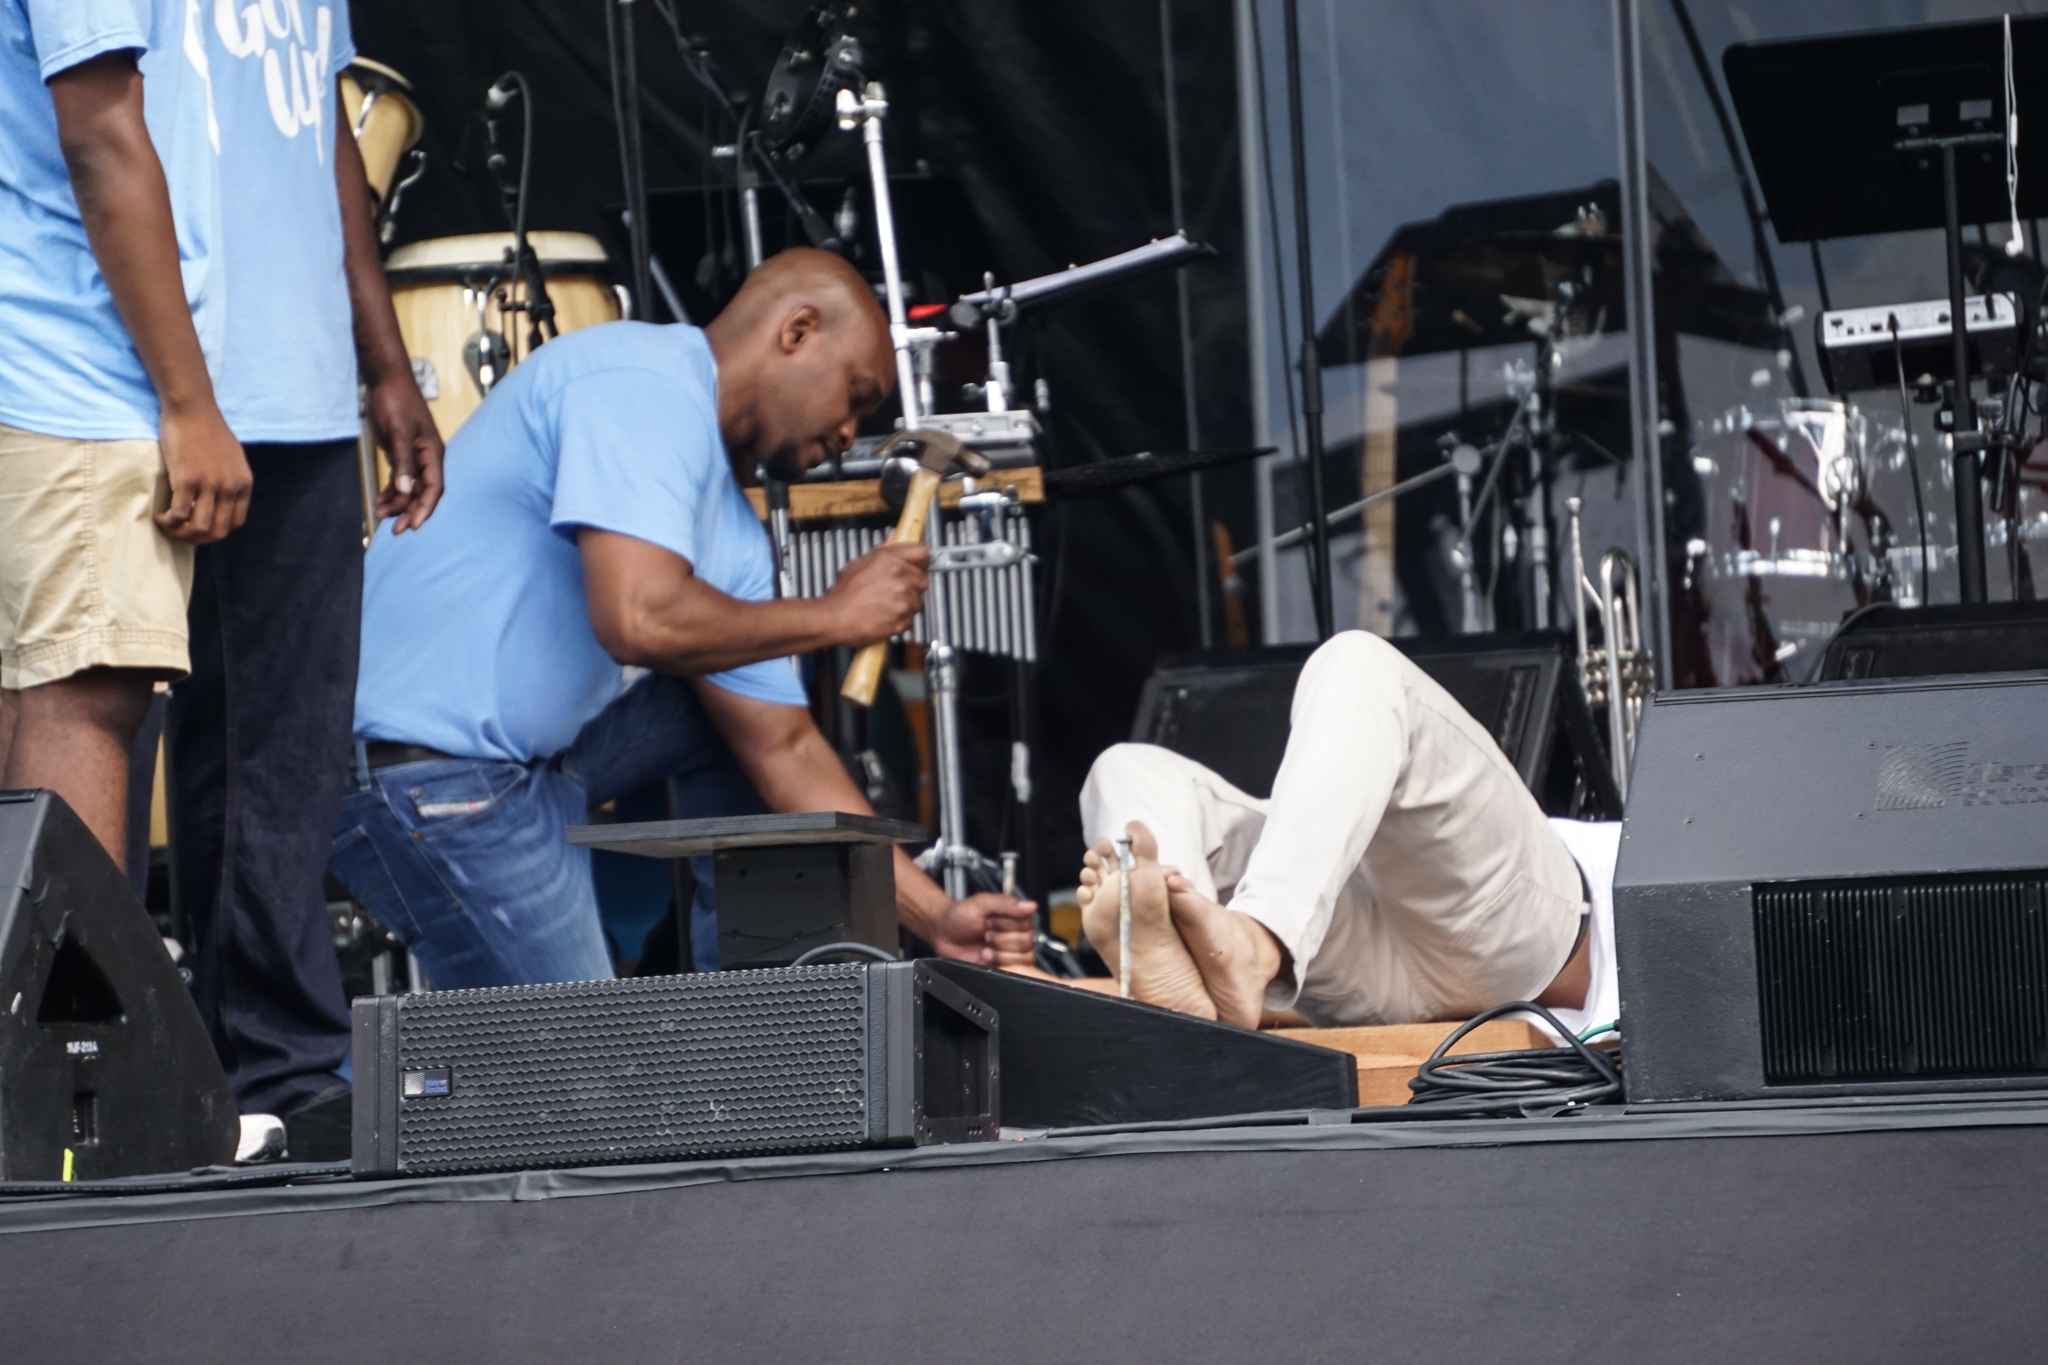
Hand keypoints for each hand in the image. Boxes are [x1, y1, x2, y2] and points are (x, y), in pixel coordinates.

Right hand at [154, 404, 250, 544]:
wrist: (192, 407)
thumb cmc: (208, 428)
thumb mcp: (232, 457)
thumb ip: (231, 478)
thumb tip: (221, 498)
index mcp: (243, 483)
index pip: (235, 523)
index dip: (216, 530)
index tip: (198, 525)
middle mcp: (230, 487)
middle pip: (218, 531)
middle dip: (197, 539)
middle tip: (180, 532)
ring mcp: (210, 485)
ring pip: (199, 528)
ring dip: (181, 534)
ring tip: (168, 525)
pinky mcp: (187, 480)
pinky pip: (179, 514)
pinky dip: (169, 522)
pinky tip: (160, 516)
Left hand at [366, 369, 443, 533]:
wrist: (385, 380)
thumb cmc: (396, 402)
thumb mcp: (398, 431)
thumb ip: (402, 462)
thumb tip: (404, 490)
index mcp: (433, 453)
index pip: (434, 488)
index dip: (424, 508)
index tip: (412, 525)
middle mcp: (426, 458)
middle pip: (422, 493)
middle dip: (409, 511)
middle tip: (394, 530)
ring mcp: (413, 457)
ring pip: (409, 489)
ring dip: (396, 503)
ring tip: (379, 513)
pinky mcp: (400, 454)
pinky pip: (399, 480)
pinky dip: (390, 492)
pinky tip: (380, 501)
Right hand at [825, 542, 929, 645]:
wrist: (835, 618)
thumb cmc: (844, 593)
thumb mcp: (860, 563)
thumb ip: (882, 550)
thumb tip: (894, 536)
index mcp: (890, 560)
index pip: (922, 553)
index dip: (920, 561)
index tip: (918, 566)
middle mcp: (900, 577)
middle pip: (923, 580)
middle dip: (912, 585)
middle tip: (895, 590)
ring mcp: (904, 600)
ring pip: (917, 602)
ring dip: (905, 604)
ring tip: (885, 604)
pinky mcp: (903, 620)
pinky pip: (910, 619)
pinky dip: (900, 620)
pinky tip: (884, 616)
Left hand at [928, 891, 1037, 964]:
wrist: (943, 934)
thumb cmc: (960, 916)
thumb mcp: (981, 903)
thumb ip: (1006, 903)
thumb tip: (1031, 905)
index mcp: (1016, 917)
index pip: (1026, 924)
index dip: (1006, 925)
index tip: (989, 922)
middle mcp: (1018, 934)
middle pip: (1026, 942)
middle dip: (1001, 939)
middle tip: (985, 935)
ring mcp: (1012, 953)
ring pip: (1024, 958)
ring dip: (999, 953)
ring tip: (984, 948)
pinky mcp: (1006, 968)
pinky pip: (1017, 972)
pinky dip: (1000, 965)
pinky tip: (986, 958)